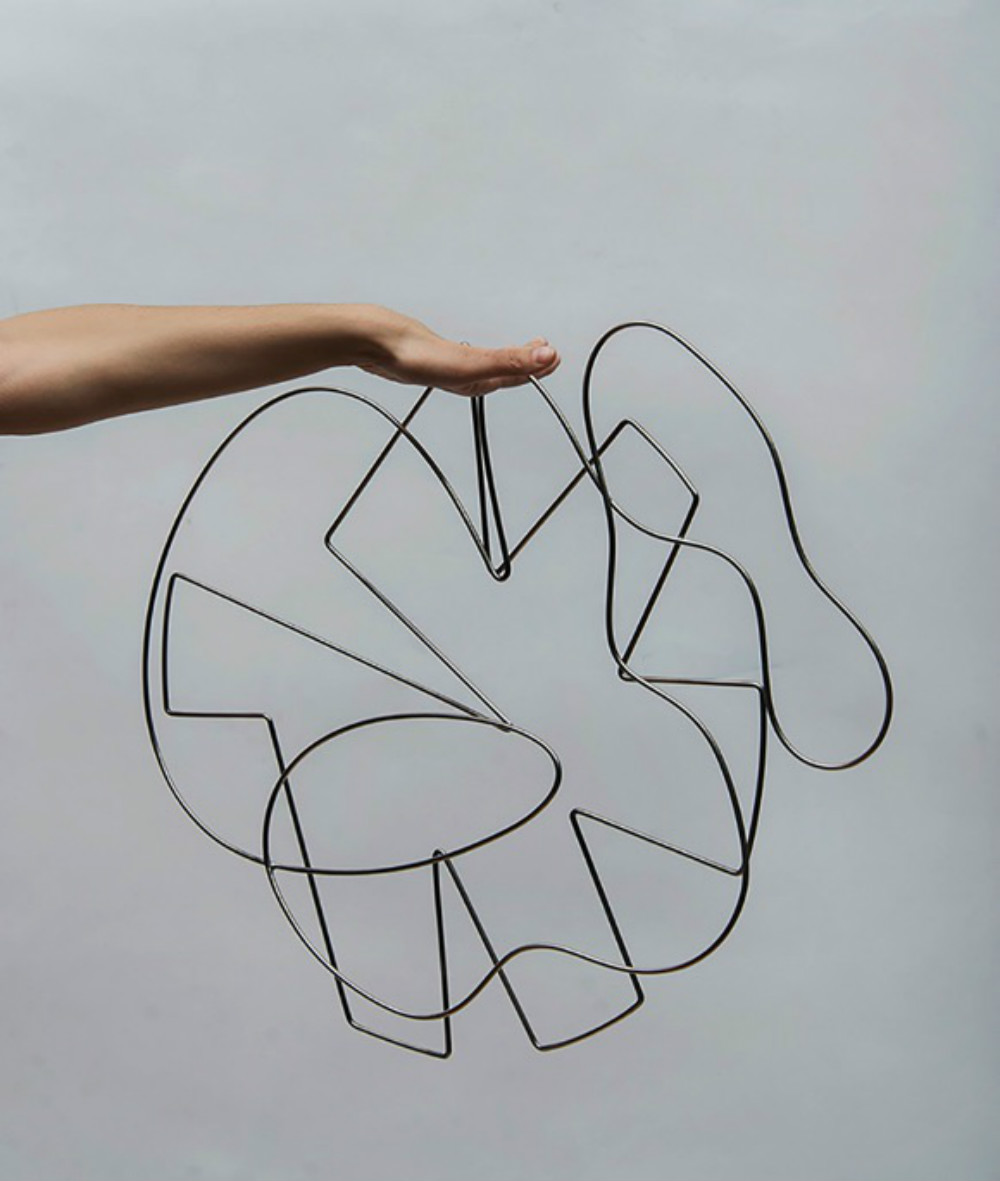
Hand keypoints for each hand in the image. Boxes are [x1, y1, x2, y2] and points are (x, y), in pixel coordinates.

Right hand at [358, 306, 560, 395]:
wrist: (373, 342)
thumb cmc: (414, 358)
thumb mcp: (472, 362)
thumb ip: (511, 360)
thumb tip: (547, 357)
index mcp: (474, 382)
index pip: (516, 376)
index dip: (538, 368)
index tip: (554, 356)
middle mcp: (463, 376)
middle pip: (503, 371)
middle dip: (526, 363)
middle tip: (544, 350)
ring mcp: (448, 365)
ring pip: (486, 363)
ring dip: (505, 358)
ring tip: (518, 349)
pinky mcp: (433, 352)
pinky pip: (467, 354)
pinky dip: (482, 351)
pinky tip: (472, 349)